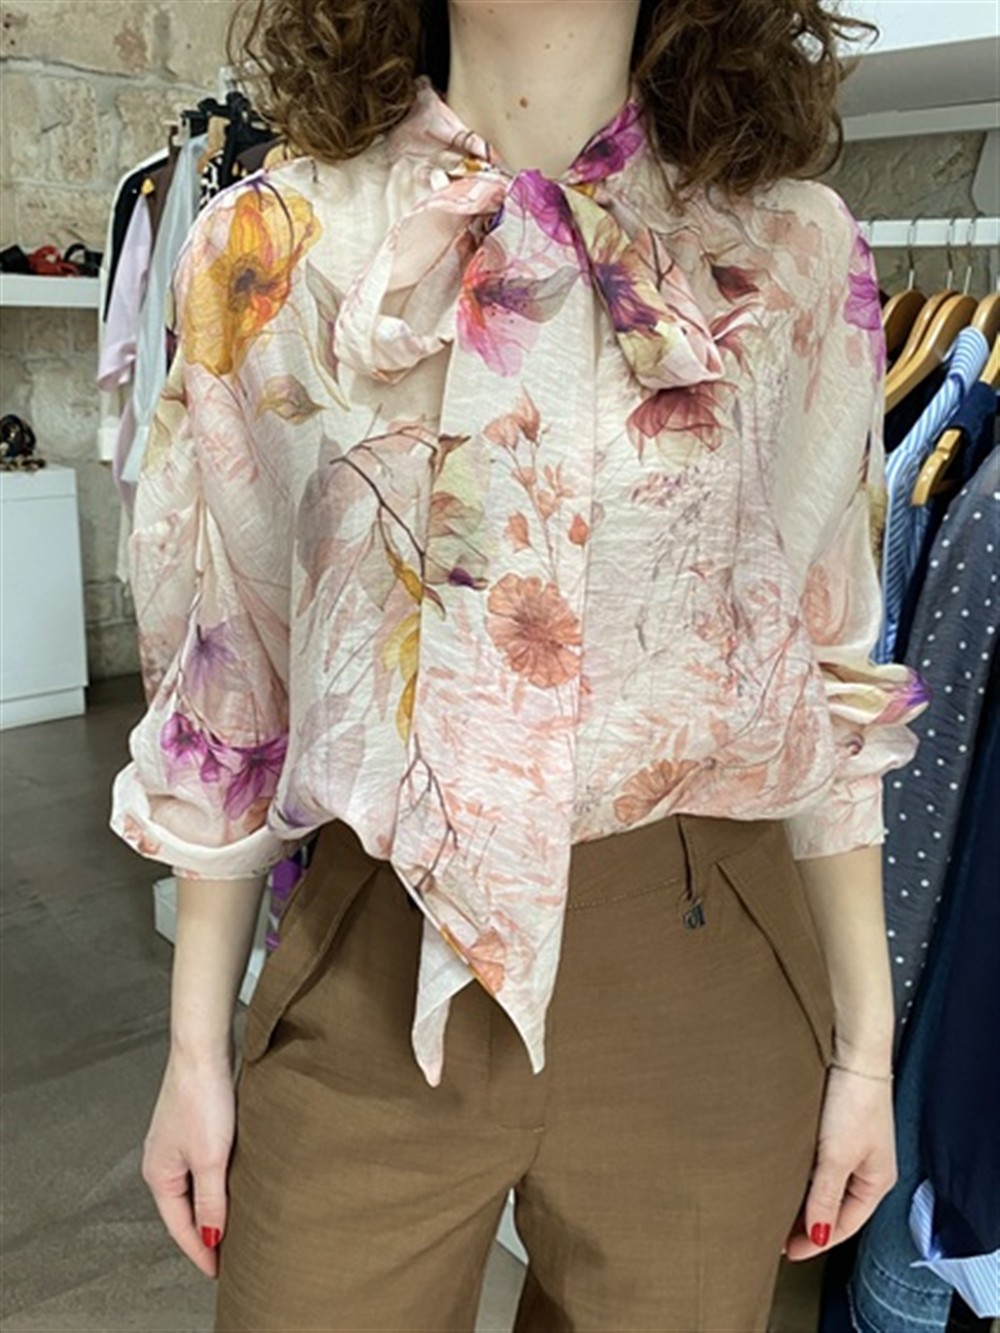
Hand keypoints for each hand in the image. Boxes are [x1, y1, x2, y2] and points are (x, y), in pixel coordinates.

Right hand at [141, 1046, 235, 1278]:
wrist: (202, 1049)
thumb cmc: (203, 1099)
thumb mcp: (211, 1158)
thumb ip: (211, 1202)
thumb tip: (211, 1239)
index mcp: (159, 1175)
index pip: (180, 1226)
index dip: (201, 1250)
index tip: (221, 1271)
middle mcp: (162, 1161)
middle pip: (183, 1209)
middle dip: (204, 1233)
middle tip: (228, 1256)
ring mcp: (175, 1143)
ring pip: (194, 1188)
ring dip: (211, 1208)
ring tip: (233, 1226)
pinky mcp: (191, 1126)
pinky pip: (201, 1168)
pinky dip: (214, 1184)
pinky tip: (232, 1185)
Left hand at [781, 1064, 896, 1260]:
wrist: (852, 1049)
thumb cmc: (854, 1098)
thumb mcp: (836, 1155)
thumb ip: (824, 1197)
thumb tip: (815, 1236)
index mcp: (876, 1180)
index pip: (844, 1224)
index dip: (815, 1241)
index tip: (786, 1251)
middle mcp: (865, 1166)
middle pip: (834, 1206)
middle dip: (807, 1222)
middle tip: (773, 1232)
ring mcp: (850, 1146)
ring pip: (823, 1184)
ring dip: (801, 1197)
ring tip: (773, 1207)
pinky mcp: (835, 1127)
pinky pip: (817, 1162)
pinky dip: (800, 1174)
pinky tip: (780, 1174)